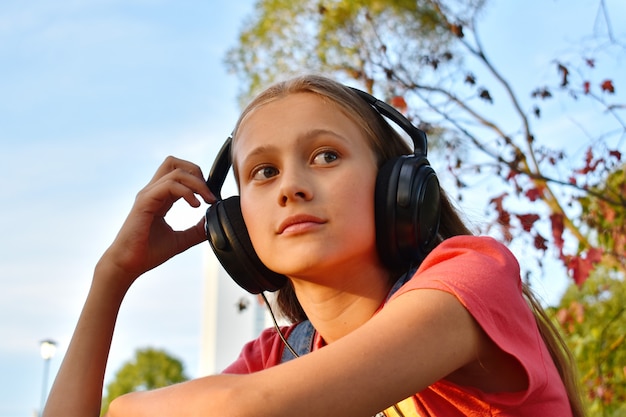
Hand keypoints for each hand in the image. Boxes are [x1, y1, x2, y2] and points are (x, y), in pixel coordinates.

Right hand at [99, 156, 214, 284]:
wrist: (127, 265)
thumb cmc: (148, 253)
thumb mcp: (181, 240)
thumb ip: (197, 230)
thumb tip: (213, 222)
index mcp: (160, 198)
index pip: (179, 173)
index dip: (199, 180)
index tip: (212, 198)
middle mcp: (153, 192)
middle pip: (174, 163)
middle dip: (197, 172)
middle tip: (209, 194)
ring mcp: (148, 195)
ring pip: (175, 171)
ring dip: (197, 183)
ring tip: (206, 201)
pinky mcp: (144, 202)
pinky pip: (169, 185)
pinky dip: (186, 192)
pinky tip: (195, 206)